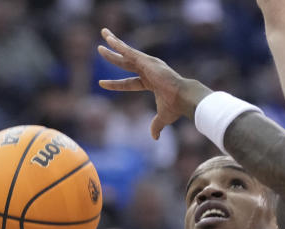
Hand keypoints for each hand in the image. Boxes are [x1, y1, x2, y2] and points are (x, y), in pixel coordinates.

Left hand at [97, 28, 211, 138]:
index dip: (115, 84)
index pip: (129, 83)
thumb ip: (156, 125)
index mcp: (151, 82)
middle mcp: (149, 70)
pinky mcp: (146, 60)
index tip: (101, 83)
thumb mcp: (162, 117)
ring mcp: (147, 64)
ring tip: (102, 34)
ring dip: (113, 43)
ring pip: (126, 53)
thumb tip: (155, 138)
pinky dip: (118, 44)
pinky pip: (128, 51)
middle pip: (125, 63)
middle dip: (113, 56)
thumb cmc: (176, 107)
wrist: (183, 98)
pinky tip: (108, 38)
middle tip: (100, 49)